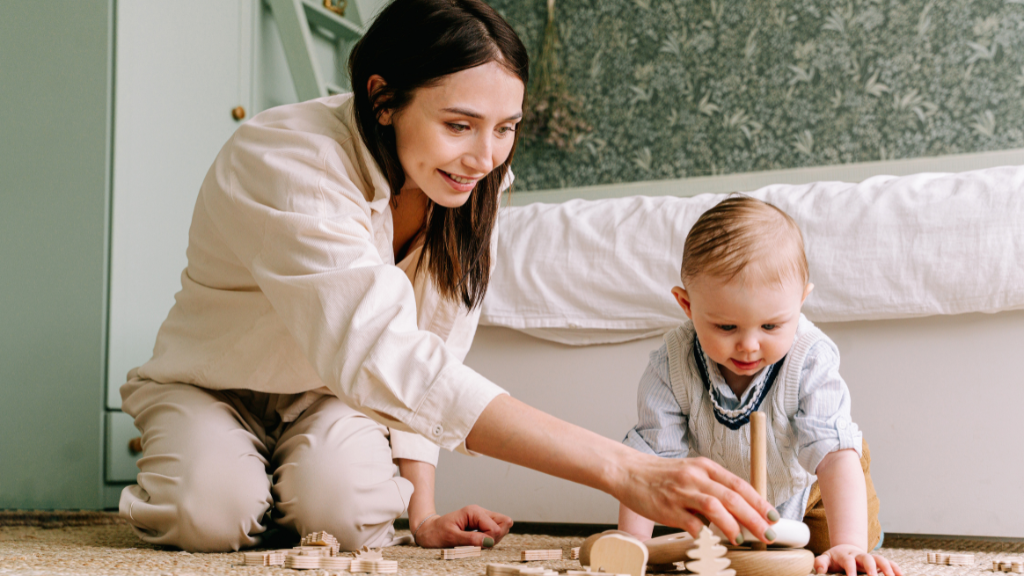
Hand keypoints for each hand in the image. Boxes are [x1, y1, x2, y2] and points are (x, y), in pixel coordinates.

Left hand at [412, 505, 512, 548]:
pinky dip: (488, 540)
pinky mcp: (481, 524)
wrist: (428, 531)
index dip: (489, 540)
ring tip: (475, 542)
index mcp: (474, 512)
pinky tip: (477, 541)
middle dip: (494, 538)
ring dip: (491, 539)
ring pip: (501, 528)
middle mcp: (480, 512)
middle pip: (503, 524)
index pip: (495, 528)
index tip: (476, 545)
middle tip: (477, 543)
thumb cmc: (437, 533)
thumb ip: (471, 540)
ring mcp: (482, 518)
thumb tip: (489, 542)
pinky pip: (494, 532)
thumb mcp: (451, 538)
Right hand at [616, 454, 777, 545]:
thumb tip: (737, 511)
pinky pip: (692, 523)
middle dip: (755, 518)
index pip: (739, 484)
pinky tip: (712, 541)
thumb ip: (712, 487)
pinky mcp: (668, 507)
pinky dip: (706, 533)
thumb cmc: (660, 475)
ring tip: (743, 539)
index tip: (773, 516)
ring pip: (715, 507)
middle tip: (768, 533)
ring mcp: (681, 492)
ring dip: (733, 525)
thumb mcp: (690, 472)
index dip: (759, 501)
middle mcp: (695, 476)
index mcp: (705, 467)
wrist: (628, 471)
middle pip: (733, 497)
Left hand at [815, 544, 901, 575]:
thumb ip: (821, 563)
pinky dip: (896, 569)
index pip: (848, 561)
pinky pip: (889, 563)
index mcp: (845, 556)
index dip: (850, 570)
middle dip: (871, 568)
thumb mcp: (825, 559)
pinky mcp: (878, 563)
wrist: (845, 550)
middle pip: (867, 558)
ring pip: (880, 559)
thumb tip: (819, 569)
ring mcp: (870, 558)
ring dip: (887, 568)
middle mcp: (859, 556)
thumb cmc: (835, 559)